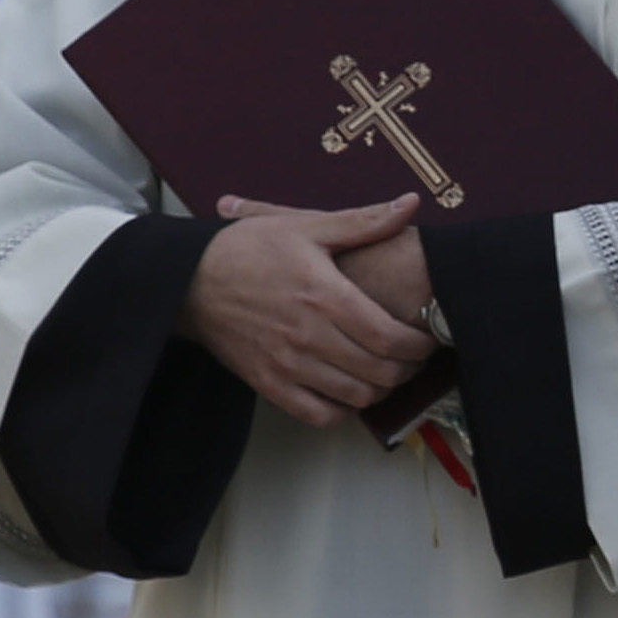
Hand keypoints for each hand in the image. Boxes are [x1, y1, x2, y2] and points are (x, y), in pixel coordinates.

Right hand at [182, 194, 427, 427]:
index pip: (389, 337)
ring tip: (386, 371)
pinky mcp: (268, 384)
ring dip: (380, 389)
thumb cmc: (248, 248)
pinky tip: (348, 390)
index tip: (428, 337)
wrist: (189, 280)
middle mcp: (308, 335)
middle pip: (379, 372)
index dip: (419, 344)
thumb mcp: (304, 226)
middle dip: (408, 368)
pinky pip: (318, 414)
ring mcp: (287, 364)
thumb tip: (411, 204)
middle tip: (414, 357)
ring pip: (354, 396)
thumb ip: (363, 221)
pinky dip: (342, 410)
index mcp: (324, 295)